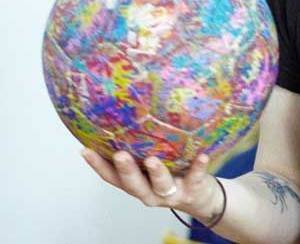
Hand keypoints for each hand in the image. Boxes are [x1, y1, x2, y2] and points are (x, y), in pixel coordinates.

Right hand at [81, 148, 221, 220]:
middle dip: (125, 170)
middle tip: (119, 154)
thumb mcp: (155, 163)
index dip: (97, 165)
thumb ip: (142, 149)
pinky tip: (202, 155)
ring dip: (156, 172)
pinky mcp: (193, 189)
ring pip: (161, 185)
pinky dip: (198, 166)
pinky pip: (195, 177)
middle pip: (133, 184)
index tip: (85, 150)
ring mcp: (172, 193)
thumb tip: (129, 113)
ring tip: (151, 159)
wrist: (203, 198)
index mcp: (137, 184)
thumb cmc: (174, 175)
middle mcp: (150, 192)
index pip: (112, 177)